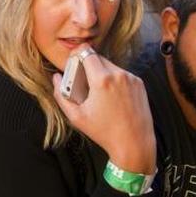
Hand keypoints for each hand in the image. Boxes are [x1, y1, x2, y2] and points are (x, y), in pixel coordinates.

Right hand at [51, 47, 155, 174]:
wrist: (134, 144)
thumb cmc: (105, 133)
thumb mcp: (76, 117)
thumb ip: (61, 94)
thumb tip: (56, 78)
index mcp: (102, 80)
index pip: (87, 52)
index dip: (77, 54)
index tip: (73, 61)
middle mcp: (119, 75)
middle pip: (98, 57)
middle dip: (88, 65)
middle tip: (82, 80)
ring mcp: (131, 78)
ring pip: (110, 65)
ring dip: (101, 72)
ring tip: (97, 91)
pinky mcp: (139, 84)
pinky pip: (121, 74)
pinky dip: (114, 79)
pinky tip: (111, 96)